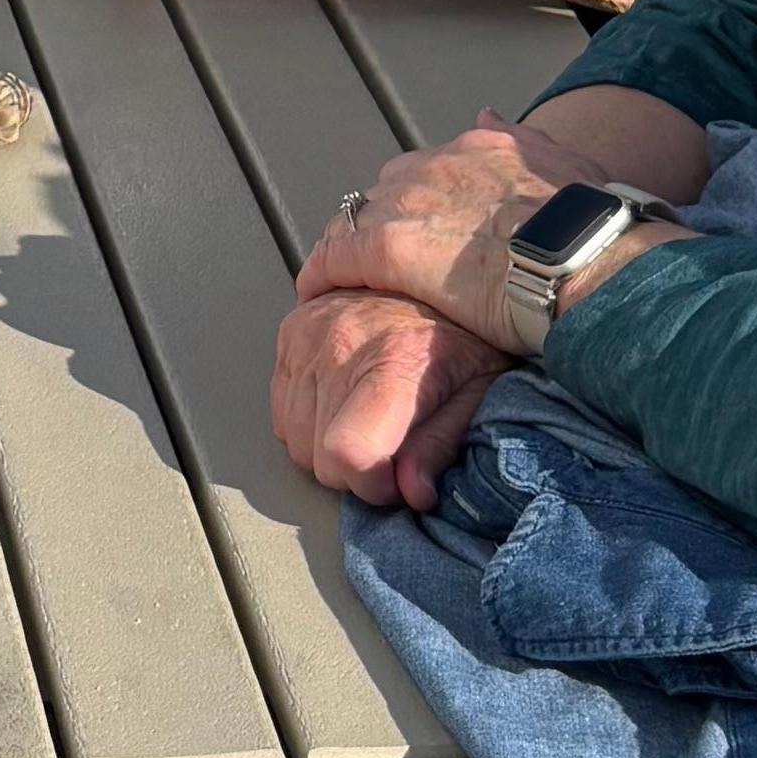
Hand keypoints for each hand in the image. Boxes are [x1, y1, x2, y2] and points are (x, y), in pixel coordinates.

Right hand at [270, 283, 504, 511]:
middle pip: (319, 457)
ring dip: (327, 446)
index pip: (348, 452)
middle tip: (389, 445)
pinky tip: (344, 403)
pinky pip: (280, 410)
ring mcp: (308, 336)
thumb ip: (441, 444)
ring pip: (294, 439)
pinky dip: (308, 421)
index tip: (393, 483)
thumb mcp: (476, 391)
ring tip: (369, 419)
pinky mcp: (290, 331)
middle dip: (355, 470)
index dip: (370, 485)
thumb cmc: (466, 332)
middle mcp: (340, 345)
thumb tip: (413, 492)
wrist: (442, 266)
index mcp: (393, 362)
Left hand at [294, 117, 567, 347]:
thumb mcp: (569, 163)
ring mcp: (409, 204)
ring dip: (352, 246)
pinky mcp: (388, 248)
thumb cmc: (593, 225)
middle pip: (389, 191)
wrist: (586, 257)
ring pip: (358, 219)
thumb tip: (485, 113)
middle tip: (388, 261)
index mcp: (480, 149)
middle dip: (386, 221)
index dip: (422, 201)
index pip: (429, 170)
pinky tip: (316, 293)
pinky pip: (337, 256)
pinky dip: (323, 273)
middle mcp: (437, 166)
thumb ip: (526, 139)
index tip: (426, 228)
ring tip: (347, 278)